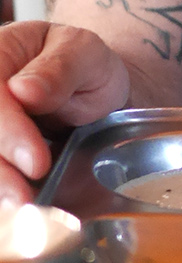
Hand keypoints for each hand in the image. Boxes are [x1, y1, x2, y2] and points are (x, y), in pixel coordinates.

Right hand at [0, 21, 129, 202]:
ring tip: (21, 208)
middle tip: (26, 198)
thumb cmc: (86, 65)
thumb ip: (59, 68)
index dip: (7, 130)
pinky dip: (2, 187)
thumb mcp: (86, 54)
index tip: (36, 162)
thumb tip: (23, 90)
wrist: (91, 88)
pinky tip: (16, 204)